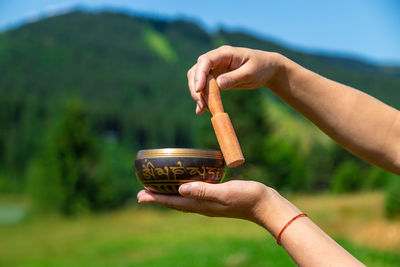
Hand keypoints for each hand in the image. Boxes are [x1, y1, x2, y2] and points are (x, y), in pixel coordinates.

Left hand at [136, 179, 301, 235]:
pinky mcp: (216, 197)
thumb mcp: (225, 192)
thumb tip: (181, 190)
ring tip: (157, 190)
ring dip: (168, 195)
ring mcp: (209, 203)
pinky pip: (193, 195)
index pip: (174, 202)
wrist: (264, 205)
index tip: (141, 195)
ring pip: (183, 200)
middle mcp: (203, 206)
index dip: (157, 199)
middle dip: (158, 198)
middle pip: (174, 203)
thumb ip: (204, 191)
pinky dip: (183, 191)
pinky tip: (184, 185)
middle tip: (142, 193)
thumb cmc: (246, 197)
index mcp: (202, 205)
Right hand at [187, 46, 283, 113]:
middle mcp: (216, 59)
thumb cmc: (260, 67)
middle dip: (196, 88)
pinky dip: (202, 98)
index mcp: (224, 53)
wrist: (266, 68)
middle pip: (197, 71)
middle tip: (202, 104)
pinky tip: (201, 110)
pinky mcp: (215, 77)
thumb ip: (235, 78)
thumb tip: (218, 84)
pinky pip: (204, 87)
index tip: (199, 89)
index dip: (199, 74)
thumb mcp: (250, 73)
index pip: (205, 61)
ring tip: (203, 109)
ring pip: (197, 80)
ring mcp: (214, 68)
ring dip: (198, 94)